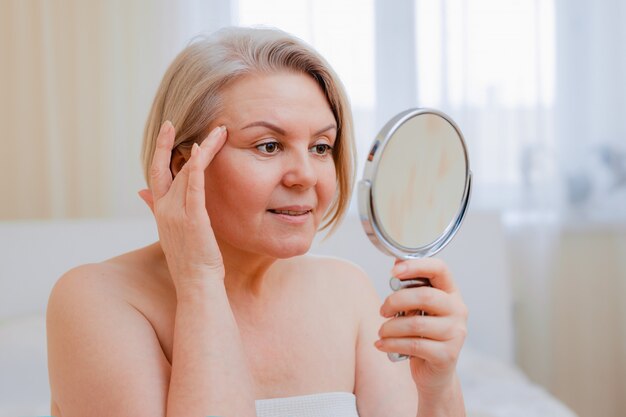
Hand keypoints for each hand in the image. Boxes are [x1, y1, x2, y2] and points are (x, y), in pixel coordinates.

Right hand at [138, 121, 227, 291]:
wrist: (196, 285)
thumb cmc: (191, 262)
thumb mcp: (172, 233)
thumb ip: (157, 210)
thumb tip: (142, 193)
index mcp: (160, 212)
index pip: (155, 174)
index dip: (159, 152)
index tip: (166, 132)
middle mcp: (164, 209)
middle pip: (164, 168)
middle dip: (167, 143)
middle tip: (171, 123)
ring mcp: (177, 213)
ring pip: (185, 171)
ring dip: (202, 149)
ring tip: (216, 131)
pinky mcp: (193, 218)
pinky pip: (194, 186)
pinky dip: (196, 167)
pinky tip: (203, 150)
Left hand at [375, 258, 467, 394]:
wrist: (435, 373)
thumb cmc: (423, 335)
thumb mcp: (418, 310)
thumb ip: (411, 290)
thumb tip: (397, 266)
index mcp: (451, 293)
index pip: (440, 269)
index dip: (416, 266)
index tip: (394, 271)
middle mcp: (458, 310)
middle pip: (424, 296)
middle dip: (395, 301)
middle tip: (383, 310)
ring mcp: (455, 333)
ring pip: (415, 323)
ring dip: (390, 327)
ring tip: (381, 332)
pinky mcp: (447, 354)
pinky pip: (414, 345)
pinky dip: (392, 344)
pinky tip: (381, 344)